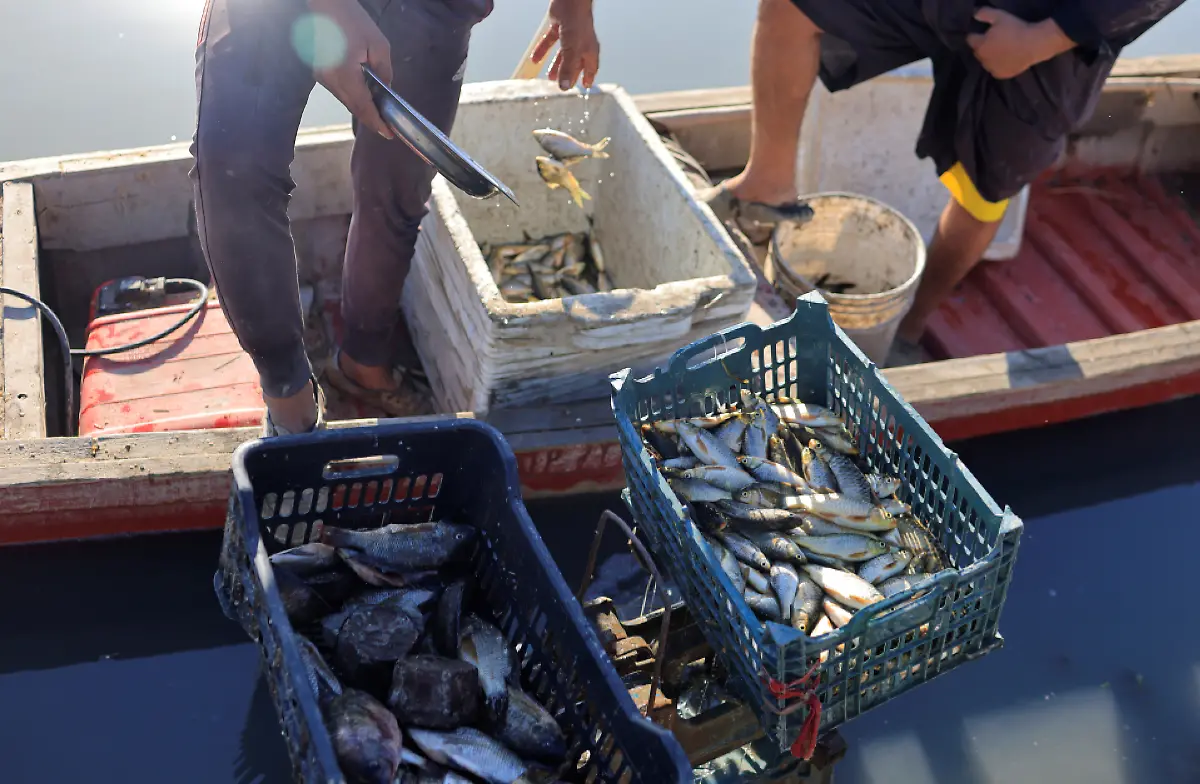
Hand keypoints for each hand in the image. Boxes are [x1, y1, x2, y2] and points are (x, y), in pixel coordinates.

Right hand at [307, 0, 393, 138]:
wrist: (325, 5)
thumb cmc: (352, 20)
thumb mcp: (378, 45)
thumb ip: (384, 71)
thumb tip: (386, 90)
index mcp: (345, 74)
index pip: (363, 107)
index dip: (377, 123)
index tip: (389, 134)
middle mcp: (330, 80)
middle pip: (353, 107)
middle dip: (370, 119)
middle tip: (387, 127)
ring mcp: (322, 77)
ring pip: (345, 100)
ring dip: (361, 108)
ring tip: (379, 113)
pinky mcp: (319, 72)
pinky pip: (339, 91)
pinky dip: (353, 96)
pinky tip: (364, 95)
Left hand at [531, 0, 599, 89]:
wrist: (570, 2)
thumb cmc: (577, 26)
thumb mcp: (572, 51)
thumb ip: (567, 69)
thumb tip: (564, 87)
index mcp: (589, 50)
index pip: (591, 67)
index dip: (588, 77)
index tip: (586, 86)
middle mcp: (580, 44)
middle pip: (575, 63)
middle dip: (569, 74)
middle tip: (563, 85)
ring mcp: (569, 36)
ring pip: (562, 54)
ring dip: (556, 65)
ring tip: (549, 77)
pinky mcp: (558, 28)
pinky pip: (549, 42)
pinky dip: (542, 50)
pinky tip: (535, 59)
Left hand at [967, 7, 1075, 79]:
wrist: (1034, 44)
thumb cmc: (1016, 29)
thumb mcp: (999, 16)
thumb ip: (984, 14)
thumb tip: (974, 15)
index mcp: (980, 45)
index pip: (970, 39)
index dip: (976, 34)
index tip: (982, 32)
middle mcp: (982, 59)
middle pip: (978, 51)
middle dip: (982, 46)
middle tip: (994, 40)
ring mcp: (991, 69)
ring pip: (986, 62)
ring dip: (989, 56)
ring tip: (1000, 50)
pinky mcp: (1000, 75)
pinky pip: (995, 69)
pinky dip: (997, 65)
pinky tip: (1005, 59)